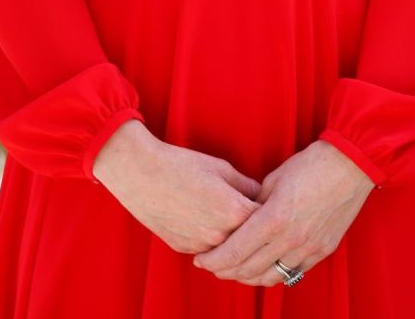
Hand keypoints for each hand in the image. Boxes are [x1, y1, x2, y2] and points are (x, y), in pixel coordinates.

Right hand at [92, 120, 260, 252]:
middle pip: (249, 237)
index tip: (272, 200)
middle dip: (254, 225)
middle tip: (253, 208)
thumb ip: (246, 185)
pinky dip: (214, 239)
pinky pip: (208, 248)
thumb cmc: (184, 166)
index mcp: (233, 211)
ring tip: (229, 213)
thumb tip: (262, 195)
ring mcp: (201, 246)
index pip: (265, 219)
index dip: (270, 208)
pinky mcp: (185, 249)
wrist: (143, 176)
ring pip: (228, 246)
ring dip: (234, 234)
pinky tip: (208, 219)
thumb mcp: (222, 168)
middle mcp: (219, 235)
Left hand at [193, 140, 374, 286]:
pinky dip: (274, 274)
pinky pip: (292, 272)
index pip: (234, 252)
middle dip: (224, 271)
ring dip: (247, 278)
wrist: (351, 164)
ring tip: (236, 270)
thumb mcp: (274, 179)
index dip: (213, 260)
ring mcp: (308, 248)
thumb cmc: (311, 164)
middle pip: (247, 270)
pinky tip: (264, 267)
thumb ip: (254, 205)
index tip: (201, 259)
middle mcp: (290, 239)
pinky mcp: (322, 250)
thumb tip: (239, 221)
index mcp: (274, 218)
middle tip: (213, 266)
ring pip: (269, 278)